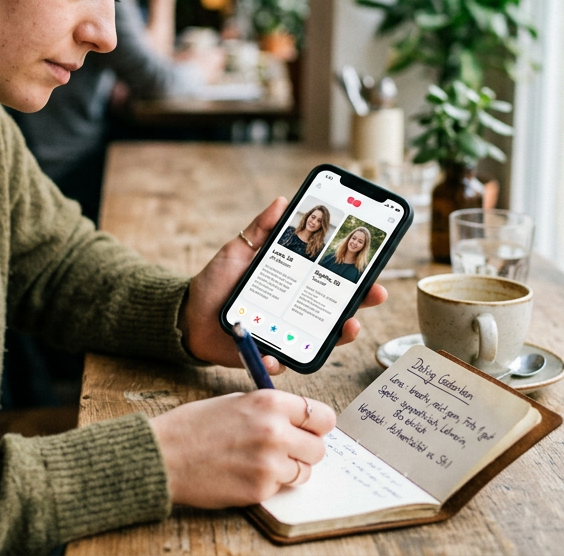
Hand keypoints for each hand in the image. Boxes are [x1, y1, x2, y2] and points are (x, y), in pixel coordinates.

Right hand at [151, 389, 335, 506]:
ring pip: (305, 471)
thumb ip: (270, 409)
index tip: (310, 430)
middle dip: (304, 450)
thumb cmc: (194, 426)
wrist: (164, 455)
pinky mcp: (261, 489)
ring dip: (289, 469)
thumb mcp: (235, 401)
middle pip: (319, 448)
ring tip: (261, 462)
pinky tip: (246, 473)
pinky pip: (282, 487)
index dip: (317, 425)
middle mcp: (275, 431)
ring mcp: (270, 463)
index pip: (323, 416)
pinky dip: (269, 483)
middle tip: (284, 450)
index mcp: (270, 402)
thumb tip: (298, 419)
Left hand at [181, 197, 388, 374]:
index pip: (330, 282)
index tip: (374, 270)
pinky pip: (280, 362)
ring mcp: (284, 336)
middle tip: (373, 295)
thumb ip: (260, 229)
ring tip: (348, 326)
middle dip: (360, 305)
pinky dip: (280, 360)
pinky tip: (278, 354)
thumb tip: (282, 201)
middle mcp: (294, 312)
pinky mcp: (266, 355)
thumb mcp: (239, 251)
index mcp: (293, 286)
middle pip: (336, 312)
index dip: (355, 278)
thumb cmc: (217, 282)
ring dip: (338, 336)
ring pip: (320, 340)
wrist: (189, 315)